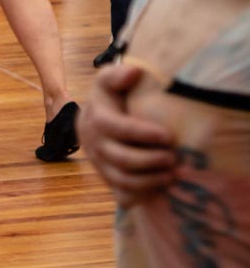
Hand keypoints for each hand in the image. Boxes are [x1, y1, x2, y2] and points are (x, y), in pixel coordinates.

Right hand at [79, 64, 176, 208]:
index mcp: (97, 118)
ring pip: (120, 179)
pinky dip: (141, 195)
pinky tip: (159, 189)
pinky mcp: (107, 178)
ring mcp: (100, 164)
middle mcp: (95, 143)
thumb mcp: (109, 81)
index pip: (115, 127)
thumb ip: (117, 74)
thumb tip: (134, 72)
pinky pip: (121, 193)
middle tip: (174, 158)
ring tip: (172, 175)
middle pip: (119, 158)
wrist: (93, 123)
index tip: (168, 135)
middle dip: (149, 160)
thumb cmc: (112, 99)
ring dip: (148, 180)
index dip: (141, 133)